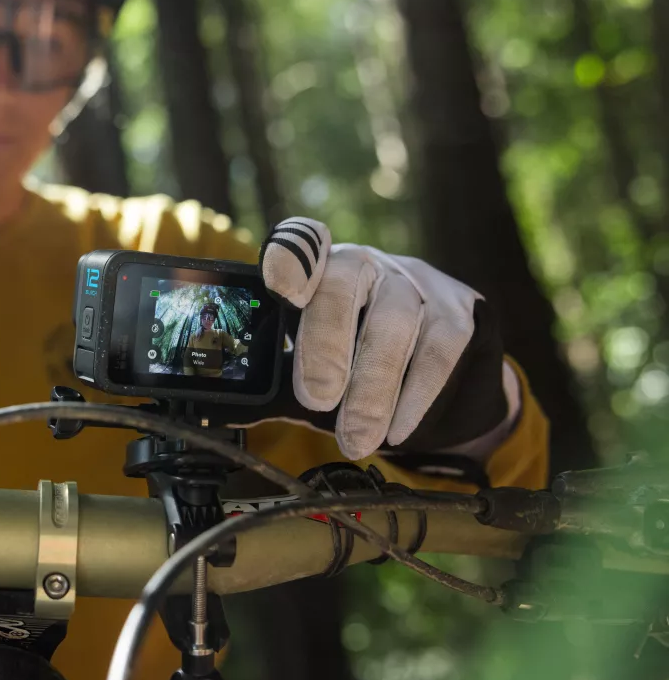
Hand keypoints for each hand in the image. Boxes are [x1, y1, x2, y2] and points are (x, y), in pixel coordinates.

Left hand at [260, 218, 519, 460]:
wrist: (437, 375)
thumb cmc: (354, 365)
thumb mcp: (308, 369)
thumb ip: (272, 383)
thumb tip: (221, 413)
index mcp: (318, 268)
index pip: (302, 242)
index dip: (291, 257)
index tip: (280, 285)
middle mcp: (366, 264)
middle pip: (344, 284)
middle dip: (327, 345)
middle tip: (315, 399)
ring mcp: (415, 285)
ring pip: (394, 324)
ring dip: (372, 389)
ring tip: (356, 438)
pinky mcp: (458, 316)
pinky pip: (437, 353)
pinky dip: (415, 397)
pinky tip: (397, 430)